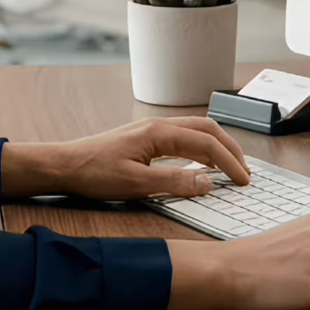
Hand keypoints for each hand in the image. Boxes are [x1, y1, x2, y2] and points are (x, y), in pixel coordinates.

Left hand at [0, 117, 246, 200]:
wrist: (65, 165)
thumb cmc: (95, 173)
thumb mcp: (136, 185)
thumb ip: (174, 183)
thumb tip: (208, 182)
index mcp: (159, 133)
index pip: (206, 144)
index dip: (229, 163)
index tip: (243, 181)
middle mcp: (159, 125)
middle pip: (207, 129)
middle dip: (230, 149)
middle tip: (244, 171)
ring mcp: (152, 129)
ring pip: (196, 130)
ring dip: (217, 145)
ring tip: (230, 166)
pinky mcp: (146, 137)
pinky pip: (183, 136)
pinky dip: (201, 147)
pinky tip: (202, 163)